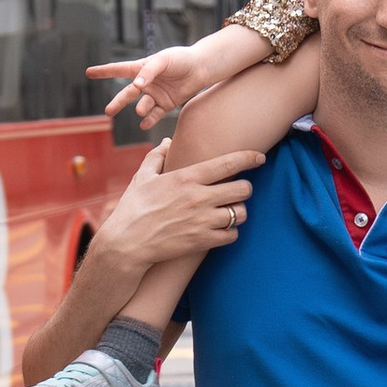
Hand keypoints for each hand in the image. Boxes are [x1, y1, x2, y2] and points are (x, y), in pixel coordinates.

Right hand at [89, 45, 221, 131]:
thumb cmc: (181, 59)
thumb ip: (148, 72)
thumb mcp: (163, 60)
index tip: (88, 72)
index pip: (119, 69)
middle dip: (117, 103)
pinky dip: (149, 120)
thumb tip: (136, 86)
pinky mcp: (166, 104)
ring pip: (142, 105)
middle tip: (108, 112)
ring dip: (141, 109)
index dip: (104, 71)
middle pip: (127, 94)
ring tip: (141, 111)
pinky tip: (145, 123)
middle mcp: (146, 83)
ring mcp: (155, 95)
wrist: (201, 68)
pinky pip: (155, 114)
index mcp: (142, 68)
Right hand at [96, 138, 262, 263]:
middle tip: (238, 190)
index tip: (260, 157)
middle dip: (244, 188)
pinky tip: (222, 229)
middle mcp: (199, 197)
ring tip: (230, 211)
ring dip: (239, 211)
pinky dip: (231, 232)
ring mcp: (203, 220)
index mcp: (187, 177)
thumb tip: (166, 143)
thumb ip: (157, 157)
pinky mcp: (202, 241)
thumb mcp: (142, 177)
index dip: (250, 157)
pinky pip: (232, 235)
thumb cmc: (133, 208)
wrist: (126, 243)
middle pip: (243, 189)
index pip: (228, 163)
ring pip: (242, 213)